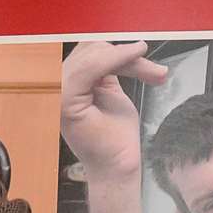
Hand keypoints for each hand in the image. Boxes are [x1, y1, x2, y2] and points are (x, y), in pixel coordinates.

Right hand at [60, 41, 168, 184]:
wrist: (117, 165)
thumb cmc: (115, 138)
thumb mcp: (112, 93)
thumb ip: (106, 71)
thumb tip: (117, 47)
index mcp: (66, 86)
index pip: (88, 53)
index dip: (118, 50)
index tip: (145, 55)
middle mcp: (57, 87)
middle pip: (91, 49)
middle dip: (126, 55)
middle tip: (156, 71)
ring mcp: (58, 93)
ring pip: (93, 55)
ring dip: (127, 58)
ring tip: (154, 73)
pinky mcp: (65, 100)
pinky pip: (90, 68)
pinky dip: (116, 58)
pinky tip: (137, 54)